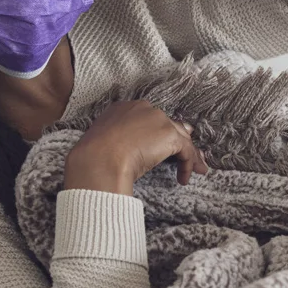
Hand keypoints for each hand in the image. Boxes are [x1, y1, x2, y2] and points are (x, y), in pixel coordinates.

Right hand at [63, 100, 208, 195]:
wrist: (98, 159)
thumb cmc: (95, 157)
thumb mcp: (105, 142)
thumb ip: (120, 141)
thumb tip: (138, 150)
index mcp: (124, 108)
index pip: (150, 119)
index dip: (158, 134)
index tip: (160, 146)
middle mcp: (144, 109)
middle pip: (169, 125)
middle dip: (179, 141)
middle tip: (184, 156)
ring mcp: (158, 120)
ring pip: (181, 137)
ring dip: (189, 156)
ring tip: (192, 171)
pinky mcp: (169, 135)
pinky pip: (186, 150)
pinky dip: (188, 165)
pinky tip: (183, 178)